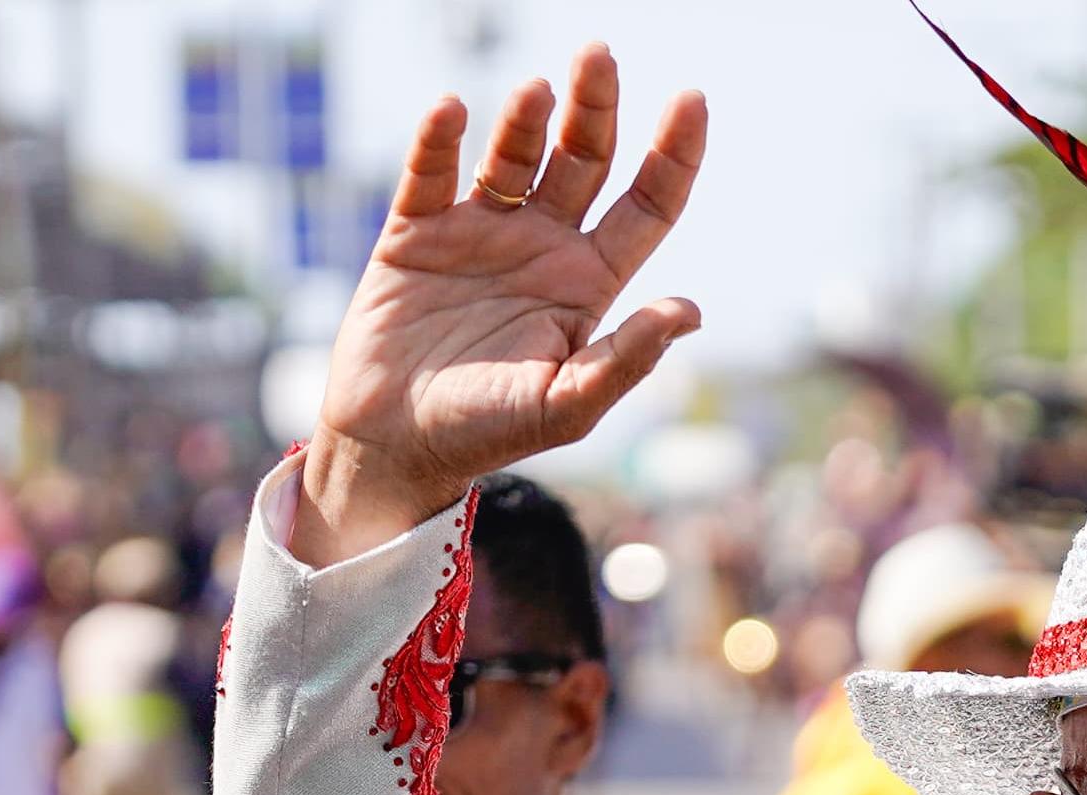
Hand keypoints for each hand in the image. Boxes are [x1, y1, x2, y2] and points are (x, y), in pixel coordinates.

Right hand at [296, 47, 708, 564]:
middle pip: (584, 159)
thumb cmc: (487, 433)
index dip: (674, 154)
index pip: (647, 204)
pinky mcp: (415, 233)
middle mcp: (542, 246)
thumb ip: (626, 359)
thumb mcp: (567, 406)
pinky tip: (452, 110)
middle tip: (599, 55)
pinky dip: (439, 140)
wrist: (393, 446)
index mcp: (590, 283)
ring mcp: (479, 233)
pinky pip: (430, 173)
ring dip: (525, 119)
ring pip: (513, 156)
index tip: (692, 98)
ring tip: (538, 92)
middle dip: (596, 107)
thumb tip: (691, 310)